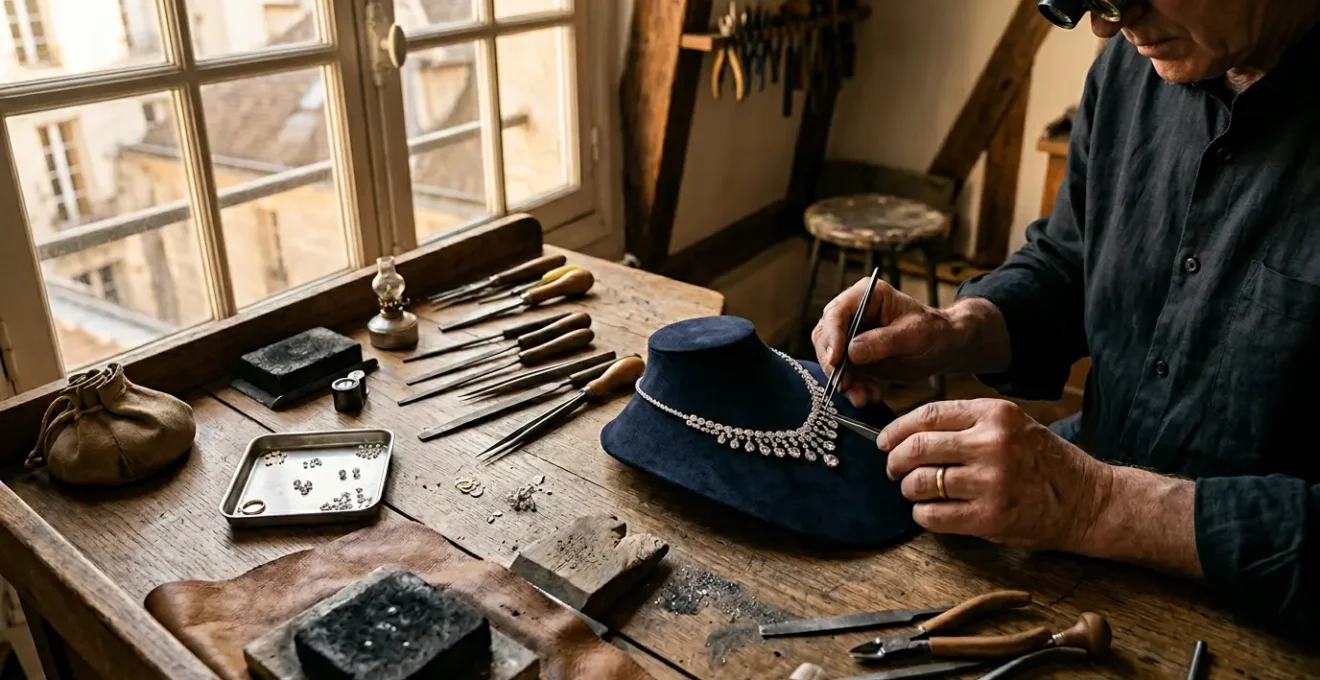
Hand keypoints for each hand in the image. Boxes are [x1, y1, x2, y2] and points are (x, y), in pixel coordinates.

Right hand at [811, 277, 963, 406]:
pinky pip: (843, 373)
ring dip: (843, 381)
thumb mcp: (914, 334)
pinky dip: (853, 388)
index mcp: (866, 296)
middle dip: (833, 364)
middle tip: (845, 385)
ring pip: (832, 359)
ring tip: (862, 398)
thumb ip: (883, 341)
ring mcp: (852, 336)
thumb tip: (851, 351)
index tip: (836, 360)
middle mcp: (854, 314)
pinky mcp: (855, 357)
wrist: (945, 348)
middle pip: (826, 337)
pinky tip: (871, 396)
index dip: (832, 336)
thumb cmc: (935, 331)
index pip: (836, 313)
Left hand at [880, 399, 1113, 551]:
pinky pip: (933, 515)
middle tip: (894, 469)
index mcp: (995, 414)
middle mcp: (992, 444)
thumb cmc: (1044, 461)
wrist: (1088, 500)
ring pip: (920, 483)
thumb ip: (967, 423)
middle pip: (918, 447)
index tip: (885, 440)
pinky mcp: (990, 517)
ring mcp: (991, 482)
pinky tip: (929, 512)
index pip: (928, 415)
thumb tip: (908, 432)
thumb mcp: (1012, 425)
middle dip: (895, 460)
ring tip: (914, 491)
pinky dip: (922, 515)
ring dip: (908, 489)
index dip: (898, 429)